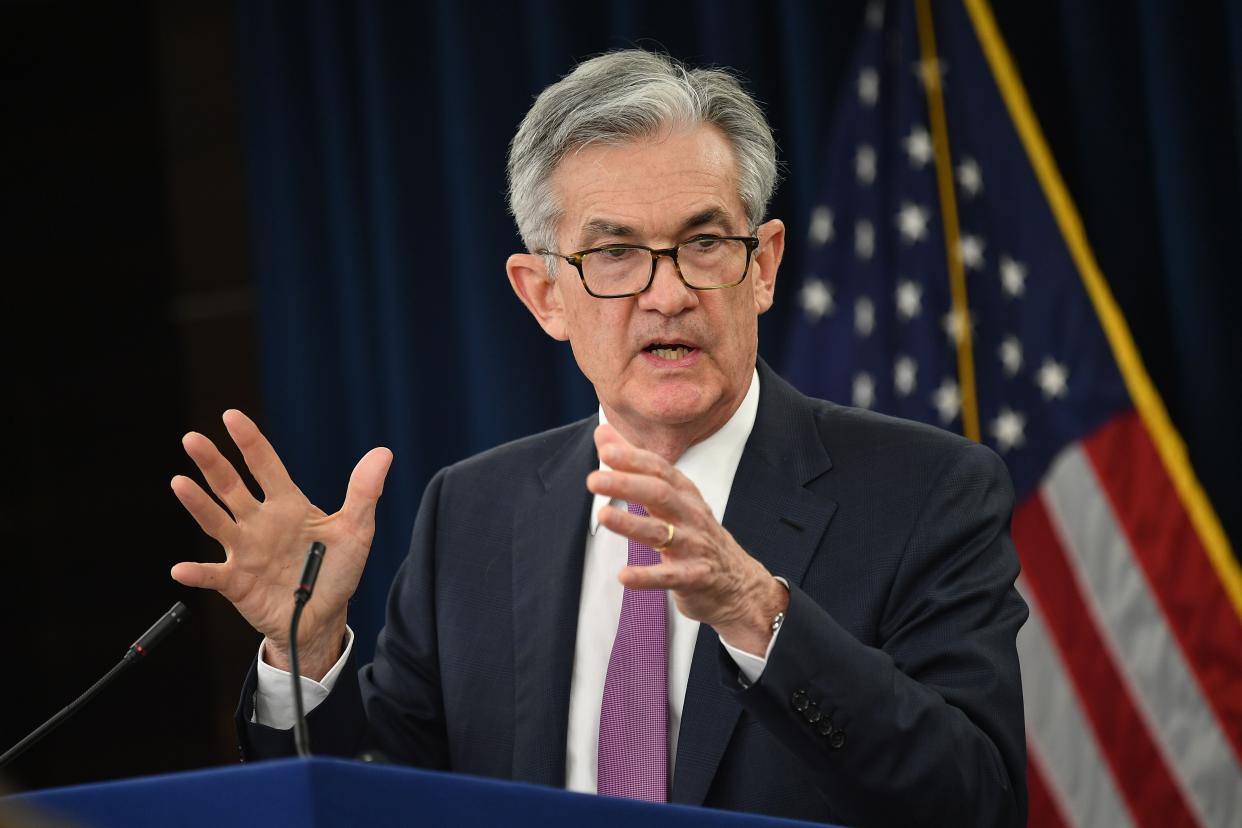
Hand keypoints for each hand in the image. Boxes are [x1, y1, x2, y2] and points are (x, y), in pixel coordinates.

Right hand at [169, 409, 391, 678]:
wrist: (323, 617)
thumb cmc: (336, 570)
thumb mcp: (356, 531)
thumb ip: (364, 492)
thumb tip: (383, 452)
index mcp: (287, 505)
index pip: (265, 465)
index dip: (250, 441)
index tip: (231, 416)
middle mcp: (260, 523)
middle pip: (231, 487)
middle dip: (213, 463)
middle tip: (191, 438)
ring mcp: (245, 552)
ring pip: (217, 523)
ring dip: (198, 504)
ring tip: (179, 482)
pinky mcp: (237, 583)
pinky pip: (214, 575)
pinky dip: (197, 573)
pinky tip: (181, 568)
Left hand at [586, 424, 787, 655]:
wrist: (737, 582)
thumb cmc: (695, 532)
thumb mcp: (670, 496)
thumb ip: (634, 465)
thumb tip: (602, 433)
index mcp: (683, 493)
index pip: (658, 469)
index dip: (634, 458)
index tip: (607, 449)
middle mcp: (690, 514)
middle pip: (659, 494)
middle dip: (627, 484)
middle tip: (594, 480)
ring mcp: (694, 546)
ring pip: (661, 532)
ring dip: (631, 523)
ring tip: (603, 515)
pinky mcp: (694, 577)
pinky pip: (669, 576)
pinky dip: (647, 576)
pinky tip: (624, 576)